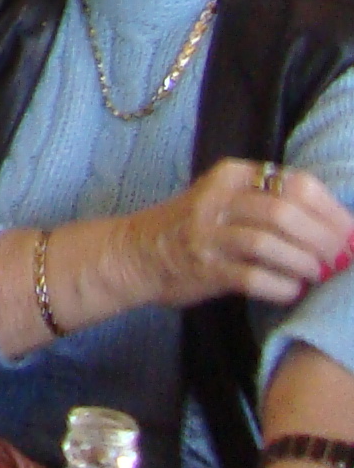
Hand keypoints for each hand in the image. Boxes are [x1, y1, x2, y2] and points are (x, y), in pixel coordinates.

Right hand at [114, 159, 353, 310]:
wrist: (136, 252)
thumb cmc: (196, 228)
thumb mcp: (228, 199)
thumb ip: (271, 203)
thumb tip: (337, 228)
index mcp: (232, 176)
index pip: (297, 183)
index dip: (333, 212)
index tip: (351, 235)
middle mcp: (218, 199)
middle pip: (285, 212)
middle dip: (323, 240)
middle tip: (339, 260)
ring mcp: (208, 234)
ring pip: (268, 242)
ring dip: (303, 263)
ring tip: (316, 275)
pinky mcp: (204, 267)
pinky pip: (252, 277)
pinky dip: (281, 287)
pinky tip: (291, 292)